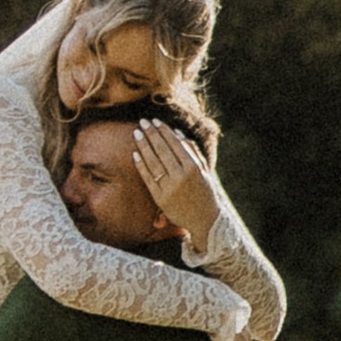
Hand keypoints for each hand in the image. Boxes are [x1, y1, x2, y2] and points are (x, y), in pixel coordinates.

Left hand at [133, 118, 220, 251]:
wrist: (205, 220)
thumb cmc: (205, 192)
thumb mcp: (204, 170)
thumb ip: (193, 151)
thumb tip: (178, 132)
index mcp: (193, 167)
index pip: (175, 144)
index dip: (164, 131)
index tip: (155, 121)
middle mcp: (181, 176)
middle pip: (162, 150)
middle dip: (151, 134)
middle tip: (143, 122)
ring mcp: (169, 188)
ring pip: (153, 162)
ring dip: (143, 145)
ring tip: (137, 133)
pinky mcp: (160, 198)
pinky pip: (147, 178)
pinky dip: (140, 165)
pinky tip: (135, 153)